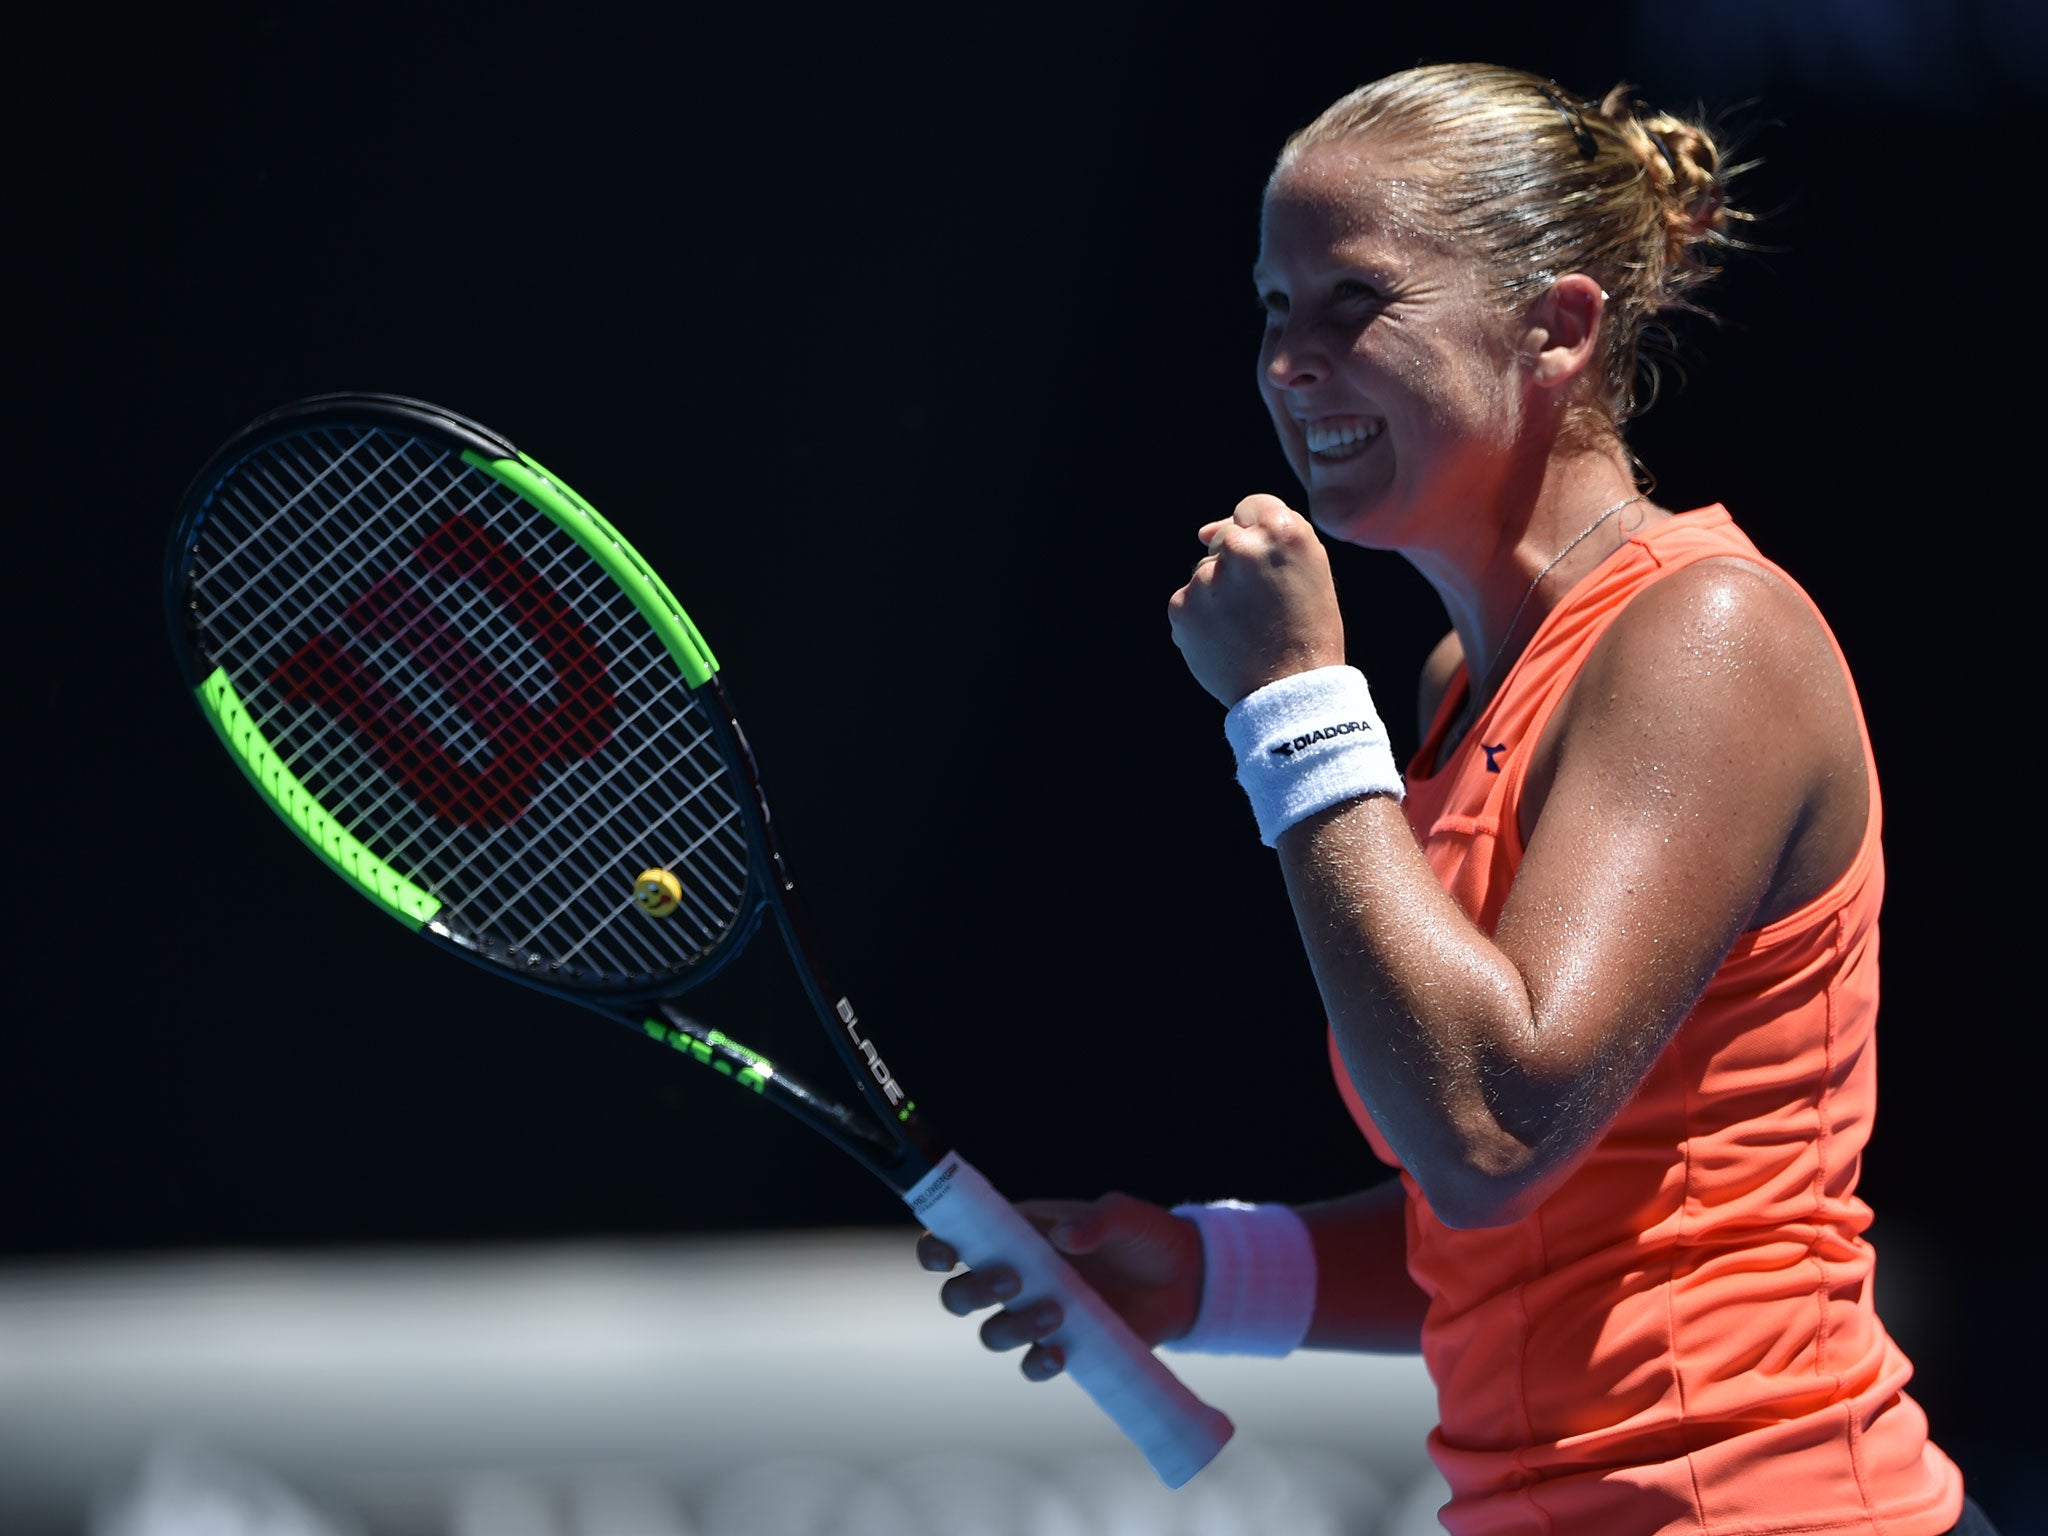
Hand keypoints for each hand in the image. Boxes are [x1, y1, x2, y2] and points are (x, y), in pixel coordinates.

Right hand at [917, 1193, 1203, 1380]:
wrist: (1185, 1278)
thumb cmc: (1144, 1234)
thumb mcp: (1125, 1216)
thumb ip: (1097, 1221)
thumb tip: (1065, 1237)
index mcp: (1017, 1233)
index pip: (957, 1238)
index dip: (936, 1248)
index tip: (944, 1256)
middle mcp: (1017, 1275)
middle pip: (960, 1294)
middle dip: (970, 1291)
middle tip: (1013, 1279)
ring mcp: (1037, 1313)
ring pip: (991, 1332)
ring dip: (1011, 1326)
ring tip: (1056, 1312)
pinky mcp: (1064, 1346)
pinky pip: (1031, 1364)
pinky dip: (1038, 1363)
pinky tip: (1060, 1353)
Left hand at [1168, 494, 1345, 706]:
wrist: (1289, 691)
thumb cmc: (1308, 629)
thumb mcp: (1311, 569)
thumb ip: (1268, 534)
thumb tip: (1204, 531)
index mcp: (1283, 531)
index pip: (1251, 507)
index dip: (1260, 538)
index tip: (1268, 567)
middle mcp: (1241, 546)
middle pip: (1226, 540)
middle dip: (1238, 566)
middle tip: (1263, 607)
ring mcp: (1206, 576)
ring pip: (1206, 572)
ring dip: (1219, 593)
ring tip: (1247, 627)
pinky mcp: (1182, 605)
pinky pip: (1188, 601)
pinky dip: (1202, 618)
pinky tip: (1227, 639)